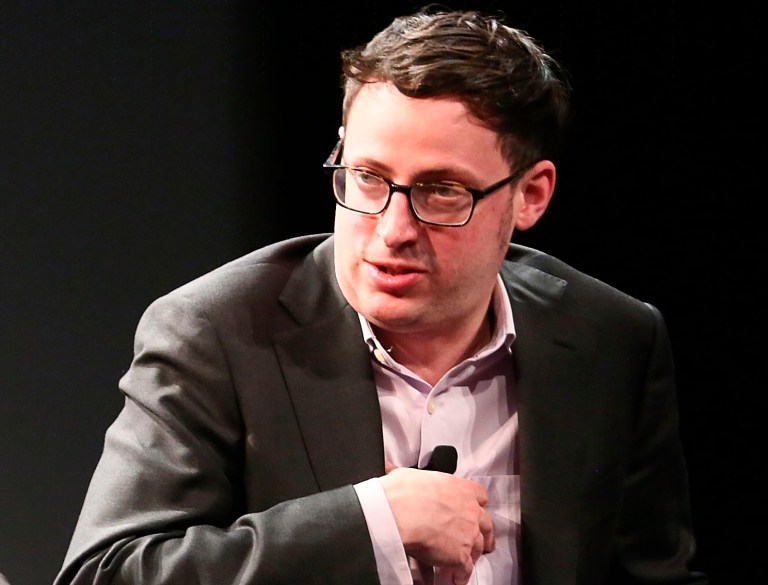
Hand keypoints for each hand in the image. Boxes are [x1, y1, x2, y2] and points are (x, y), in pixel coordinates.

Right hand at [380, 465, 494, 584]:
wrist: (401, 512)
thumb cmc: (403, 492)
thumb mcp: (407, 475)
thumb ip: (408, 476)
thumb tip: (389, 468)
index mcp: (460, 488)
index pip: (480, 495)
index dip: (476, 504)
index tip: (473, 508)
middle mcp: (470, 510)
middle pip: (486, 524)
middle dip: (484, 533)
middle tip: (481, 540)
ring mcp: (468, 534)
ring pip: (479, 547)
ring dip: (473, 555)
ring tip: (466, 562)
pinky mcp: (461, 555)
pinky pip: (466, 570)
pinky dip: (461, 576)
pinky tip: (455, 580)